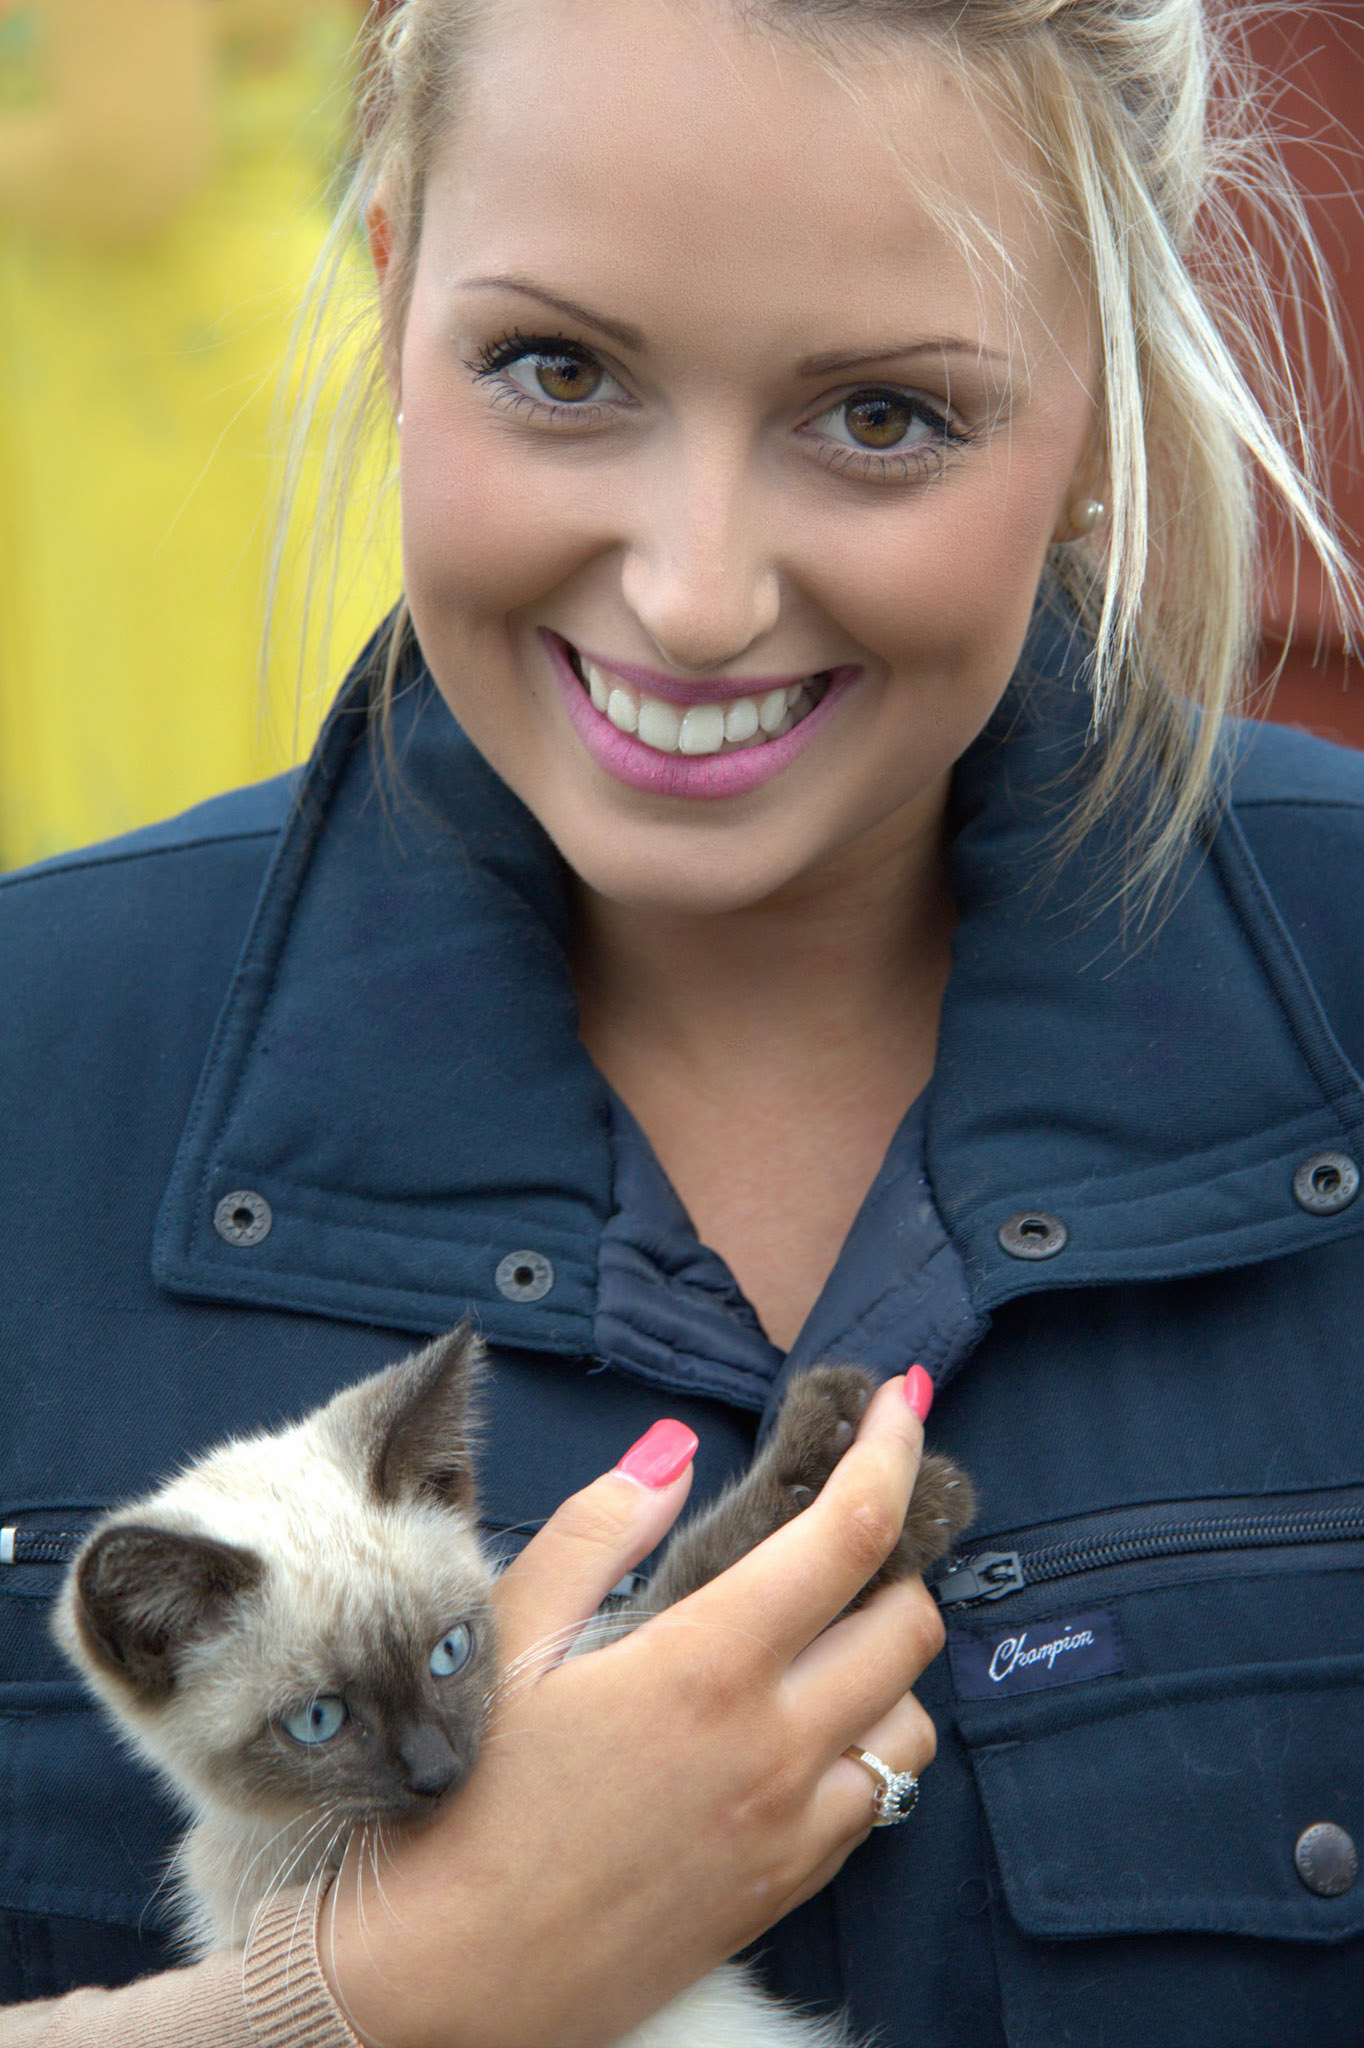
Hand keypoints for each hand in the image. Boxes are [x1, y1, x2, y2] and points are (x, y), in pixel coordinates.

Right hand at [318, 1375, 943, 2047]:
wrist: (448, 1979)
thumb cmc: (465, 1802)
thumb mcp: (509, 1639)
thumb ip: (599, 1531)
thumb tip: (672, 1452)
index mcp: (707, 1664)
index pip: (848, 1533)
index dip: (892, 1452)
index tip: (904, 1400)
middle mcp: (774, 1745)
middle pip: (907, 1622)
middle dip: (891, 1556)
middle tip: (841, 1530)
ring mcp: (791, 1826)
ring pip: (911, 1717)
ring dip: (884, 1661)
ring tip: (817, 1637)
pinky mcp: (786, 1888)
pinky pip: (878, 1798)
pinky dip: (866, 1744)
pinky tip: (800, 1727)